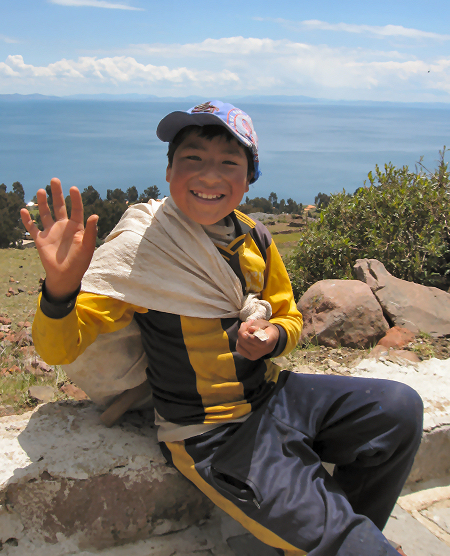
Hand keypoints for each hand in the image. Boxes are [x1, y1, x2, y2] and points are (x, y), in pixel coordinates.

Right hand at [20, 178, 97, 300]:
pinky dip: (27, 220)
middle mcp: (63, 227)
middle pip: (59, 207)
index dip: (75, 199)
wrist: (66, 276)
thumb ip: (91, 231)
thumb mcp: (88, 247)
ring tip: (41, 190)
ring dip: (43, 203)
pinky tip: (23, 210)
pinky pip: (32, 228)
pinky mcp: (41, 240)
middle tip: (55, 180)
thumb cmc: (80, 262)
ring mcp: (51, 232)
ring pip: (45, 214)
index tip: (73, 188)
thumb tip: (95, 215)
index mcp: (76, 227)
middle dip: (57, 194)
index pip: (76, 209)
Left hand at [236, 319, 279, 360]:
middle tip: (248, 323)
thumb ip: (258, 325)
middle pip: (246, 341)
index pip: (259, 342)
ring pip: (241, 343)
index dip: (250, 337)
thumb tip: (250, 329)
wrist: (271, 340)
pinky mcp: (250, 357)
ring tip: (247, 329)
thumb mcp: (265, 324)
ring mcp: (255, 356)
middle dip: (244, 329)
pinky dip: (239, 341)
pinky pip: (239, 348)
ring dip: (241, 334)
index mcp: (269, 343)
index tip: (248, 328)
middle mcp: (262, 351)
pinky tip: (244, 336)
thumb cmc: (267, 330)